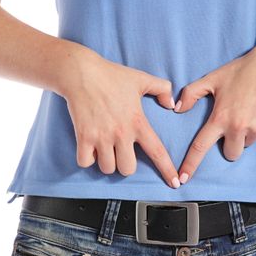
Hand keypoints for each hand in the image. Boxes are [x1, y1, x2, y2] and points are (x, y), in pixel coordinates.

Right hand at [58, 46, 180, 187]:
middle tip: (121, 153)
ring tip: (105, 150)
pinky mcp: (83, 137)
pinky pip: (86, 162)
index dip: (167, 170)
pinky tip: (90, 148)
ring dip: (107, 163)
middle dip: (125, 165)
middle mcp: (121, 133)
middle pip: (128, 169)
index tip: (175, 183)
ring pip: (107, 168)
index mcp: (137, 122)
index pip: (157, 151)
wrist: (81, 72)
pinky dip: (87, 159)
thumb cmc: (110, 75)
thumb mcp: (141, 79)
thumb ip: (161, 89)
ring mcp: (101, 136)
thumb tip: (171, 104)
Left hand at [174, 42, 255, 184]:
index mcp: (220, 118)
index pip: (201, 147)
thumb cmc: (239, 71)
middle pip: (230, 154)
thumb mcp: (211, 79)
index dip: (190, 164)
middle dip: (229, 146)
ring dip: (243, 135)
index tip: (183, 178)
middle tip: (231, 127)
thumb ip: (191, 94)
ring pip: (246, 144)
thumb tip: (178, 109)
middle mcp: (238, 127)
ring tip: (245, 112)